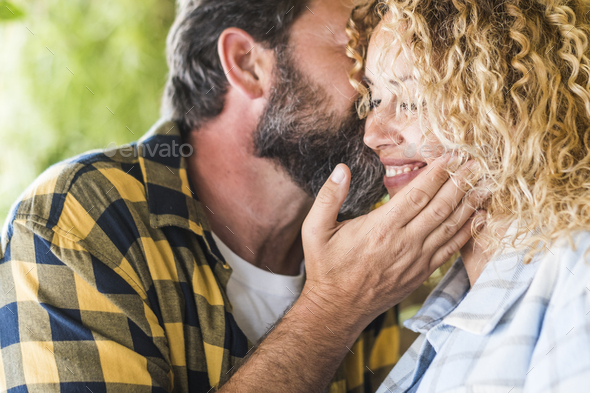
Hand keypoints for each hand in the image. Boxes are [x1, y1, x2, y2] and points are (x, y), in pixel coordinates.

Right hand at [301, 153, 483, 336]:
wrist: (338, 308)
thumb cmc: (327, 267)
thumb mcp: (315, 229)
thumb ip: (328, 197)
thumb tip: (342, 169)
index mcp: (381, 228)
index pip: (417, 194)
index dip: (438, 173)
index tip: (453, 155)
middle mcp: (404, 242)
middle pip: (441, 206)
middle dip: (462, 182)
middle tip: (479, 162)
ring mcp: (417, 259)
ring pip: (451, 226)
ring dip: (471, 203)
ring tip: (488, 183)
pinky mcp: (422, 272)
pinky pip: (451, 249)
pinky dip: (468, 231)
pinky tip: (480, 216)